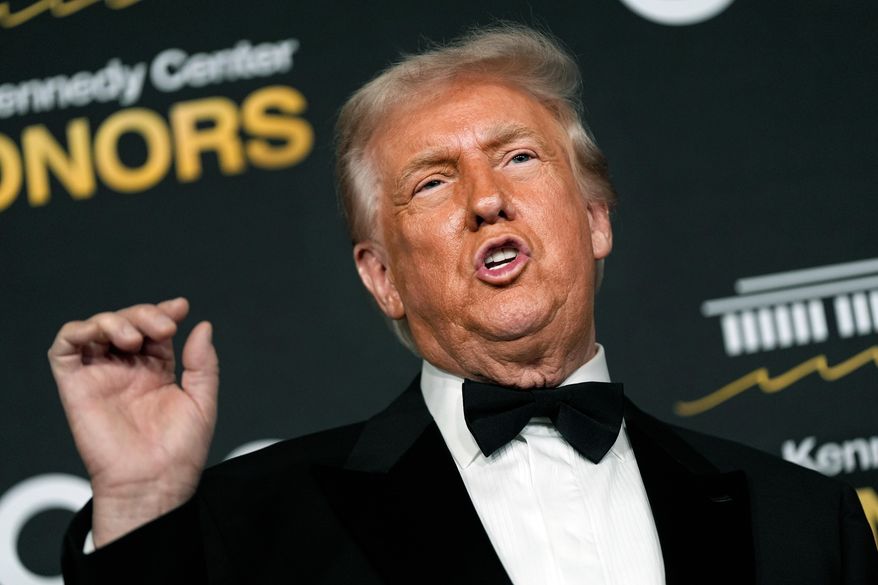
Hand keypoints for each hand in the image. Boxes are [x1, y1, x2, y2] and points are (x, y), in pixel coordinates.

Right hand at [48, 298, 217, 546]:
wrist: (155, 483)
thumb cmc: (179, 452)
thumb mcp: (203, 402)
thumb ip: (203, 363)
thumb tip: (202, 326)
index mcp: (157, 372)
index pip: (155, 329)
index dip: (164, 312)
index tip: (180, 308)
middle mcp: (128, 371)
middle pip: (128, 322)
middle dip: (144, 314)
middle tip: (163, 328)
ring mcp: (101, 376)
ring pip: (96, 328)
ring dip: (114, 319)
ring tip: (135, 338)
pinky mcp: (76, 386)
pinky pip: (64, 349)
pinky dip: (78, 331)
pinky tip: (101, 334)